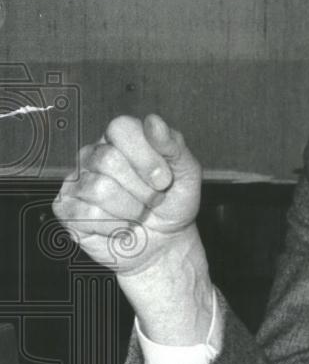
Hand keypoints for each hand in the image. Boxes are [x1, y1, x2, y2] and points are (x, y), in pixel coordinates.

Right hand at [53, 114, 201, 275]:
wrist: (164, 242)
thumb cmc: (173, 204)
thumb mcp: (187, 173)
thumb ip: (173, 146)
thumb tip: (153, 122)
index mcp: (122, 139)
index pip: (121, 128)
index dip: (146, 156)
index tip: (164, 179)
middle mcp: (94, 155)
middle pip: (108, 159)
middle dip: (142, 188)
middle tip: (153, 199)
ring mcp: (76, 181)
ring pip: (99, 189)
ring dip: (131, 209)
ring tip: (139, 213)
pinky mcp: (66, 208)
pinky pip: (87, 214)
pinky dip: (115, 226)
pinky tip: (121, 225)